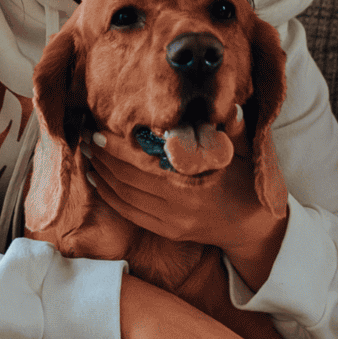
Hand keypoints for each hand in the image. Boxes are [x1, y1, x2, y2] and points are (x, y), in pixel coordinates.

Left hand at [82, 118, 287, 290]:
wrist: (252, 227)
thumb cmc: (246, 182)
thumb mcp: (245, 153)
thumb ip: (233, 130)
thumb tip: (227, 106)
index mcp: (195, 185)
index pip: (144, 164)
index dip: (117, 148)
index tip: (99, 130)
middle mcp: (179, 207)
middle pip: (127, 180)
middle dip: (102, 158)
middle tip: (84, 136)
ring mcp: (171, 223)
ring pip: (124, 198)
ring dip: (101, 175)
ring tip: (86, 153)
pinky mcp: (167, 232)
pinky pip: (129, 214)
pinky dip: (109, 197)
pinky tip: (97, 180)